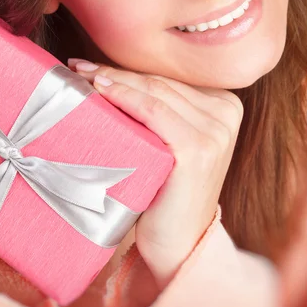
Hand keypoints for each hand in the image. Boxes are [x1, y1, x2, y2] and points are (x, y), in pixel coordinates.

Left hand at [67, 58, 242, 289]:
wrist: (180, 243)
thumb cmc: (166, 189)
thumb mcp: (171, 141)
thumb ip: (160, 108)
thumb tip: (111, 73)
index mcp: (225, 105)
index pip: (167, 78)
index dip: (127, 68)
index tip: (90, 64)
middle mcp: (227, 113)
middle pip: (159, 82)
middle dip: (115, 71)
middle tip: (79, 66)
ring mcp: (216, 131)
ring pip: (154, 91)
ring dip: (114, 79)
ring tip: (82, 76)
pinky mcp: (198, 149)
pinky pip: (154, 110)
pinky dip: (124, 96)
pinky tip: (101, 90)